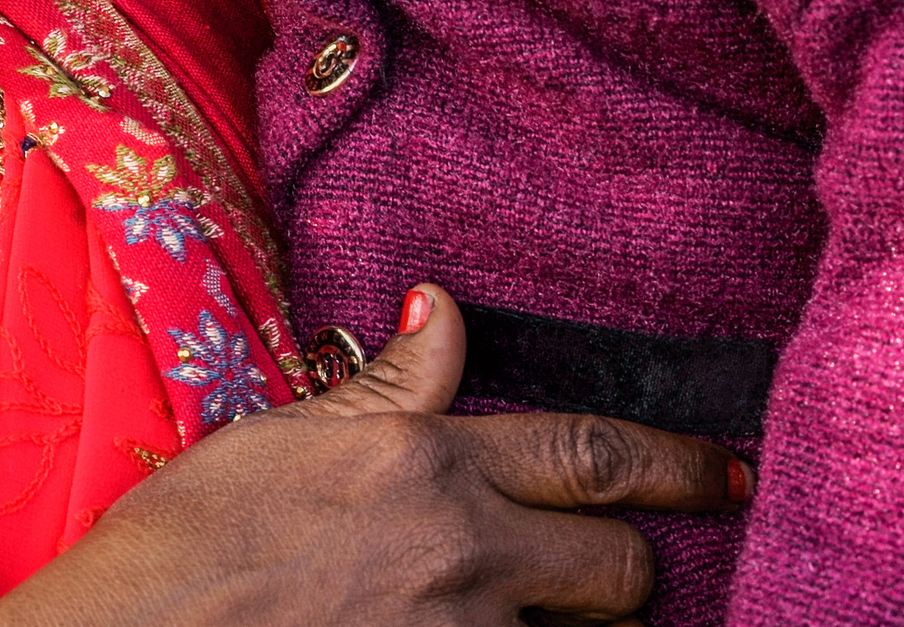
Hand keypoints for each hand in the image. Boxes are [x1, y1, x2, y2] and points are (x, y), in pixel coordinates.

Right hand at [0, 286, 745, 626]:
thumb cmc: (180, 543)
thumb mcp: (277, 438)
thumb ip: (383, 389)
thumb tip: (439, 308)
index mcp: (423, 467)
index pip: (587, 452)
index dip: (673, 461)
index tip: (723, 471)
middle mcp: (462, 556)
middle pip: (620, 566)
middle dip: (636, 565)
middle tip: (630, 566)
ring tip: (525, 614)